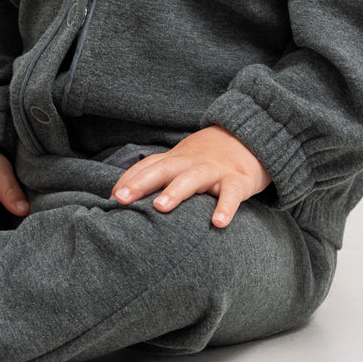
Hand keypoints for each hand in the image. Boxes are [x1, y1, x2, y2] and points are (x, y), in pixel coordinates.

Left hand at [111, 126, 270, 227]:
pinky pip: (232, 195)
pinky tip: (218, 223)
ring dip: (176, 191)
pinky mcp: (238, 180)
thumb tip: (123, 197)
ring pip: (192, 178)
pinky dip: (225, 207)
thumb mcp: (183, 162)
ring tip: (160, 206)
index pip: (148, 166)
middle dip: (141, 183)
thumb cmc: (208, 159)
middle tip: (122, 199)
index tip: (111, 198)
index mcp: (176, 160)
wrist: (251, 138)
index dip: (128, 180)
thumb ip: (159, 175)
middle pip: (163, 169)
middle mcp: (191, 163)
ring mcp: (214, 170)